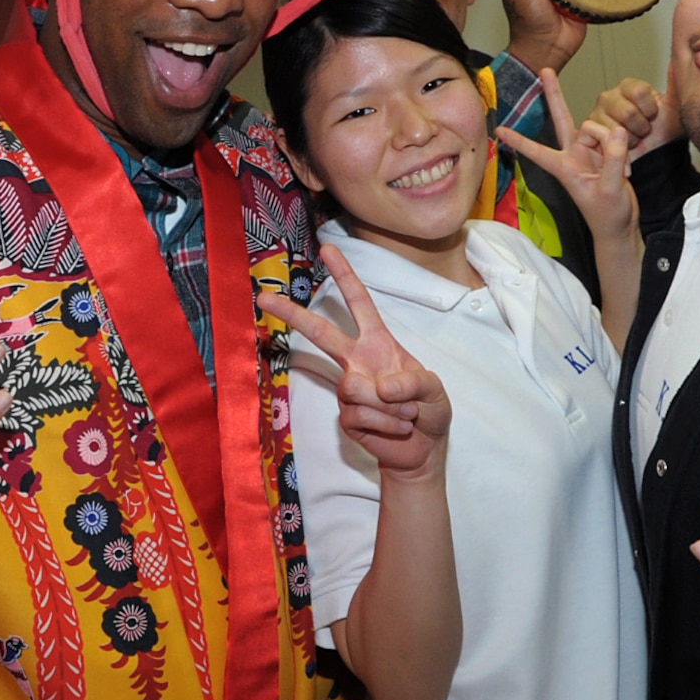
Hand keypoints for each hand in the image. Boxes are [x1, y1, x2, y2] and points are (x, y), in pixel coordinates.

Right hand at [260, 244, 451, 480]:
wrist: (423, 451)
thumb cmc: (429, 410)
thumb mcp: (435, 390)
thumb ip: (415, 381)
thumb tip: (380, 384)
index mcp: (378, 343)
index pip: (359, 303)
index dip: (345, 276)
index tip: (328, 249)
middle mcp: (357, 362)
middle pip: (321, 333)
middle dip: (293, 315)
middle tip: (264, 298)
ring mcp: (348, 390)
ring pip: (353, 388)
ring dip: (390, 406)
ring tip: (406, 413)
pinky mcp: (346, 418)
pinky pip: (360, 416)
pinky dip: (387, 424)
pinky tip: (397, 428)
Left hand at [495, 67, 639, 248]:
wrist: (620, 226)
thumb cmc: (607, 215)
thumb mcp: (610, 190)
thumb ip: (613, 160)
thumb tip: (616, 132)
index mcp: (565, 168)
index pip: (537, 151)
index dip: (520, 140)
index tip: (499, 130)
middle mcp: (574, 155)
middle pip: (564, 119)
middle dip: (555, 95)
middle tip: (545, 70)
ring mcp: (591, 151)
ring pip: (600, 128)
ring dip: (615, 146)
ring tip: (621, 172)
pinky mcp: (607, 152)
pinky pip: (616, 136)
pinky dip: (623, 151)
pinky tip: (627, 169)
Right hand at [590, 77, 681, 160]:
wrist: (655, 153)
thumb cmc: (663, 130)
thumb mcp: (674, 105)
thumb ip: (676, 81)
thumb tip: (680, 58)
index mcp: (628, 86)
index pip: (639, 92)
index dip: (651, 109)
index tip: (653, 114)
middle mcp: (609, 96)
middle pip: (628, 112)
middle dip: (642, 126)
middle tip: (643, 128)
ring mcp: (597, 113)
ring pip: (618, 128)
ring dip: (632, 138)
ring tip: (633, 136)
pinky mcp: (591, 130)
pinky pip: (608, 139)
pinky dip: (621, 148)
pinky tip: (622, 143)